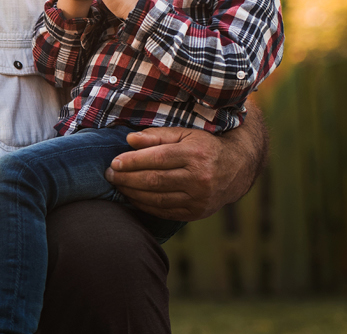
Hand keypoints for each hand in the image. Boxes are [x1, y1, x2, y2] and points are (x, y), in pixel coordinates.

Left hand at [104, 125, 261, 221]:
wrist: (236, 169)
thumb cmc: (204, 147)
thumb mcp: (185, 134)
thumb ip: (157, 136)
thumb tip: (129, 140)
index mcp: (196, 154)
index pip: (157, 158)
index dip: (133, 161)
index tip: (114, 162)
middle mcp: (200, 178)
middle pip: (155, 180)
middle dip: (127, 178)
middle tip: (110, 175)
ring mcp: (199, 198)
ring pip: (157, 198)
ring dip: (132, 193)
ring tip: (118, 185)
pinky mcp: (197, 213)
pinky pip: (164, 211)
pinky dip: (145, 205)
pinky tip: (133, 197)